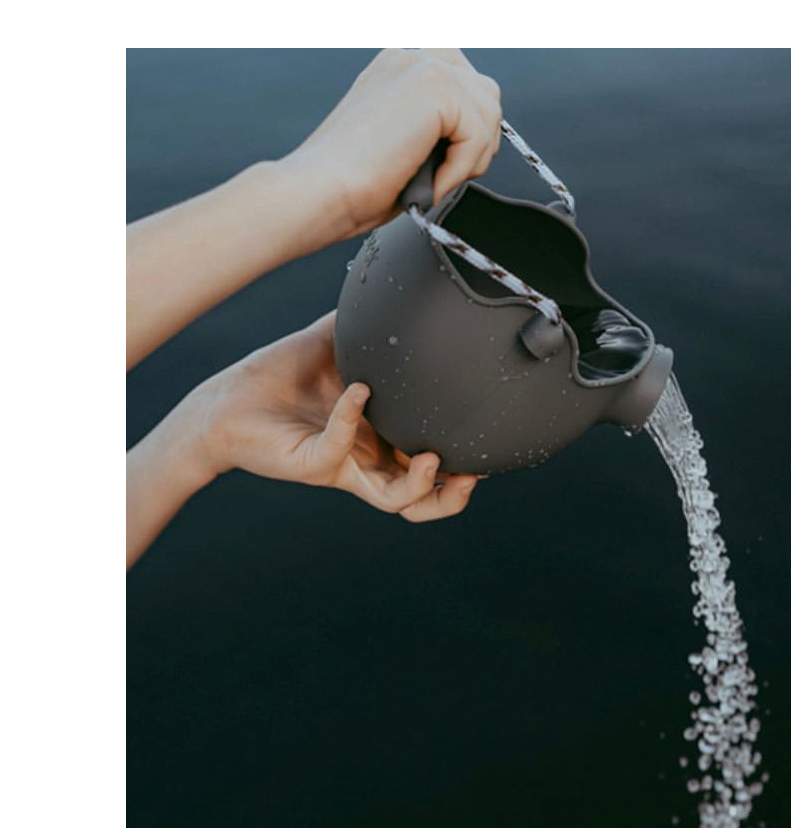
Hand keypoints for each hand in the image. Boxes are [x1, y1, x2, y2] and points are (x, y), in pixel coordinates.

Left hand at [186, 310, 477, 521]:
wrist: (228, 400)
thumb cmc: (280, 377)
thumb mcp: (335, 343)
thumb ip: (368, 323)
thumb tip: (396, 284)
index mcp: (381, 441)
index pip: (431, 465)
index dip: (461, 462)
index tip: (483, 434)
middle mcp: (368, 461)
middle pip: (424, 500)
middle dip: (454, 494)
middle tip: (473, 471)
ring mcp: (344, 466)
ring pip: (397, 502)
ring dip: (423, 487)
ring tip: (435, 460)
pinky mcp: (314, 465)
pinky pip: (341, 449)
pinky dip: (353, 420)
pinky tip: (359, 391)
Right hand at [278, 48, 502, 251]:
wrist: (321, 189)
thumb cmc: (349, 181)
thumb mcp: (403, 142)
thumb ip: (438, 129)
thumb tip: (476, 144)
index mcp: (402, 66)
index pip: (467, 87)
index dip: (466, 133)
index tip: (443, 165)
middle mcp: (414, 55)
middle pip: (486, 93)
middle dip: (477, 142)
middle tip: (444, 174)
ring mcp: (424, 64)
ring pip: (489, 113)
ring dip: (471, 159)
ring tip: (434, 180)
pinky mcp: (434, 85)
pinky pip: (479, 133)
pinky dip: (461, 169)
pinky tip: (428, 181)